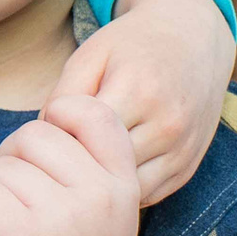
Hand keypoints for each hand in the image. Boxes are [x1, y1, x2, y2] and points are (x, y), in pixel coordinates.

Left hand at [0, 96, 138, 235]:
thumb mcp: (107, 215)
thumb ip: (86, 167)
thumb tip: (43, 117)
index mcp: (123, 183)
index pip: (91, 110)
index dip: (57, 117)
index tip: (46, 153)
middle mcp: (99, 195)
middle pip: (31, 134)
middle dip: (13, 160)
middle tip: (20, 201)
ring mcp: (61, 217)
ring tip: (13, 228)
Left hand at [55, 0, 233, 203]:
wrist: (194, 40)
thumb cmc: (131, 46)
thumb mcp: (90, 56)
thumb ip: (63, 96)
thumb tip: (42, 139)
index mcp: (139, 92)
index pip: (82, 136)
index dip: (58, 140)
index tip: (51, 133)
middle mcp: (167, 125)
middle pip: (104, 168)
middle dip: (77, 166)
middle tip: (61, 154)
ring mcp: (182, 150)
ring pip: (125, 190)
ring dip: (100, 184)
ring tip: (84, 163)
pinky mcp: (188, 168)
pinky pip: (146, 196)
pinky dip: (122, 191)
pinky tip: (108, 171)